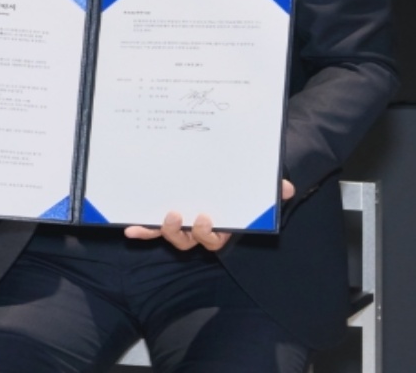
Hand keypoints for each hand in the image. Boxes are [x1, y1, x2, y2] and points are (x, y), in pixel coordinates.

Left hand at [124, 179, 294, 251]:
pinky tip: (128, 228)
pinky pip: (152, 228)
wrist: (224, 175)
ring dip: (162, 229)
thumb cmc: (239, 184)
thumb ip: (270, 188)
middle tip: (177, 216)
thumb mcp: (254, 186)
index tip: (204, 219)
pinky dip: (142, 230)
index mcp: (220, 226)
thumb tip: (286, 188)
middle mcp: (199, 230)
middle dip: (182, 232)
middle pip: (189, 241)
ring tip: (160, 216)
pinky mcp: (164, 218)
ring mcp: (181, 225)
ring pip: (170, 236)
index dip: (207, 233)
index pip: (214, 239)